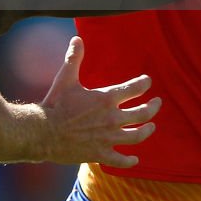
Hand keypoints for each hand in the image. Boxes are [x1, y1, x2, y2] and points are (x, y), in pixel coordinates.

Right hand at [41, 35, 160, 167]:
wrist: (43, 132)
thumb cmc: (55, 103)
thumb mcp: (66, 78)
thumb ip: (74, 58)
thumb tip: (77, 39)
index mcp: (105, 99)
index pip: (134, 88)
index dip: (144, 83)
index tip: (147, 81)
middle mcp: (111, 119)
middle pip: (142, 114)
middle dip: (153, 107)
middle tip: (157, 103)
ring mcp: (107, 138)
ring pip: (136, 136)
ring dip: (147, 130)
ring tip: (152, 127)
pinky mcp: (100, 154)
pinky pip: (120, 160)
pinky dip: (130, 161)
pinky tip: (135, 160)